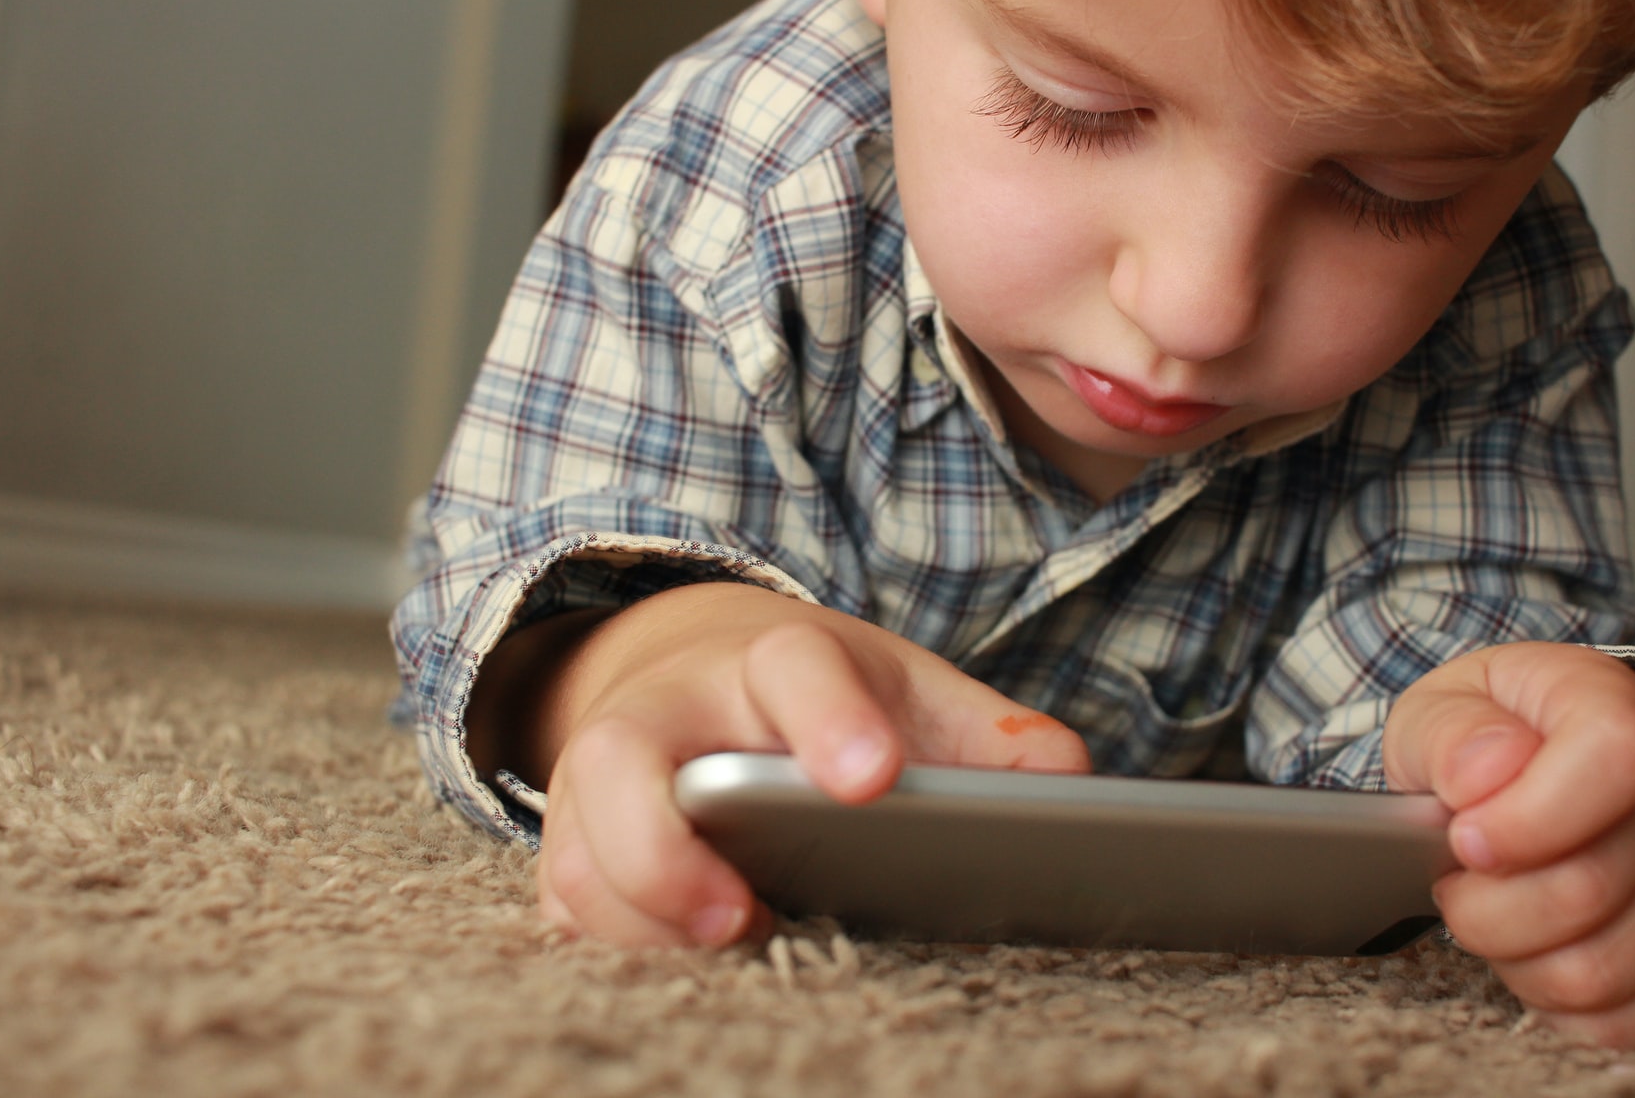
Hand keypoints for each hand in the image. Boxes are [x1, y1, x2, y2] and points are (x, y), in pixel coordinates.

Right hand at [501, 584, 1089, 948]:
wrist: (702, 671)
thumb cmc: (826, 700)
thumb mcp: (910, 695)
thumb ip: (988, 741)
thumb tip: (1072, 786)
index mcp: (774, 661)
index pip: (791, 665)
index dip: (827, 719)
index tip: (870, 781)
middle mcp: (671, 711)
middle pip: (621, 756)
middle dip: (666, 847)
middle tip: (741, 916)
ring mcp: (604, 776)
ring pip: (575, 846)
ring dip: (636, 917)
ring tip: (726, 955)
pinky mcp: (573, 841)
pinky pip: (561, 901)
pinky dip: (611, 945)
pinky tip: (678, 973)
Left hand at [1383, 642, 1634, 1049]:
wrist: (1554, 759)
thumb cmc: (1494, 734)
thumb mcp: (1448, 703)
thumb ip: (1451, 733)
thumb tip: (1479, 781)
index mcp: (1622, 711)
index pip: (1612, 761)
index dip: (1525, 819)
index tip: (1465, 838)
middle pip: (1585, 893)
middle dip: (1483, 906)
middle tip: (1456, 880)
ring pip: (1599, 973)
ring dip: (1512, 959)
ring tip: (1491, 914)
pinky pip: (1628, 1022)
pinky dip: (1555, 1006)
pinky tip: (1530, 953)